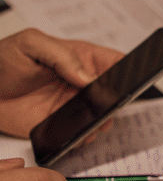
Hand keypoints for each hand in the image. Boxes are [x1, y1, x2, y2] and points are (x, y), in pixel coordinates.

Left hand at [0, 28, 122, 138]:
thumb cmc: (2, 61)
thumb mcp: (30, 43)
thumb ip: (60, 55)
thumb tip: (87, 76)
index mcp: (80, 58)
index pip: (116, 61)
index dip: (130, 68)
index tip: (131, 77)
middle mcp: (83, 83)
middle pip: (115, 93)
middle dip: (119, 99)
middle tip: (111, 103)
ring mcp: (75, 106)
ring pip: (103, 116)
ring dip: (103, 121)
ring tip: (96, 122)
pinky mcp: (64, 126)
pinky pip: (83, 134)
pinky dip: (86, 137)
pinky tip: (80, 134)